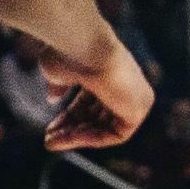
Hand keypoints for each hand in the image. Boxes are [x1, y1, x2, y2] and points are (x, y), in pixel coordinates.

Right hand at [40, 37, 154, 153]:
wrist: (84, 46)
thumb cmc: (68, 52)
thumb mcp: (58, 70)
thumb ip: (59, 84)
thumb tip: (53, 99)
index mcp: (108, 68)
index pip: (90, 101)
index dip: (70, 117)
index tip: (50, 129)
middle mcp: (124, 81)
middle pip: (97, 115)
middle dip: (72, 130)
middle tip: (49, 140)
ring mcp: (135, 95)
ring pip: (106, 127)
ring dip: (78, 137)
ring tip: (52, 142)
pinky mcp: (140, 109)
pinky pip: (117, 134)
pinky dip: (94, 138)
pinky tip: (72, 137)